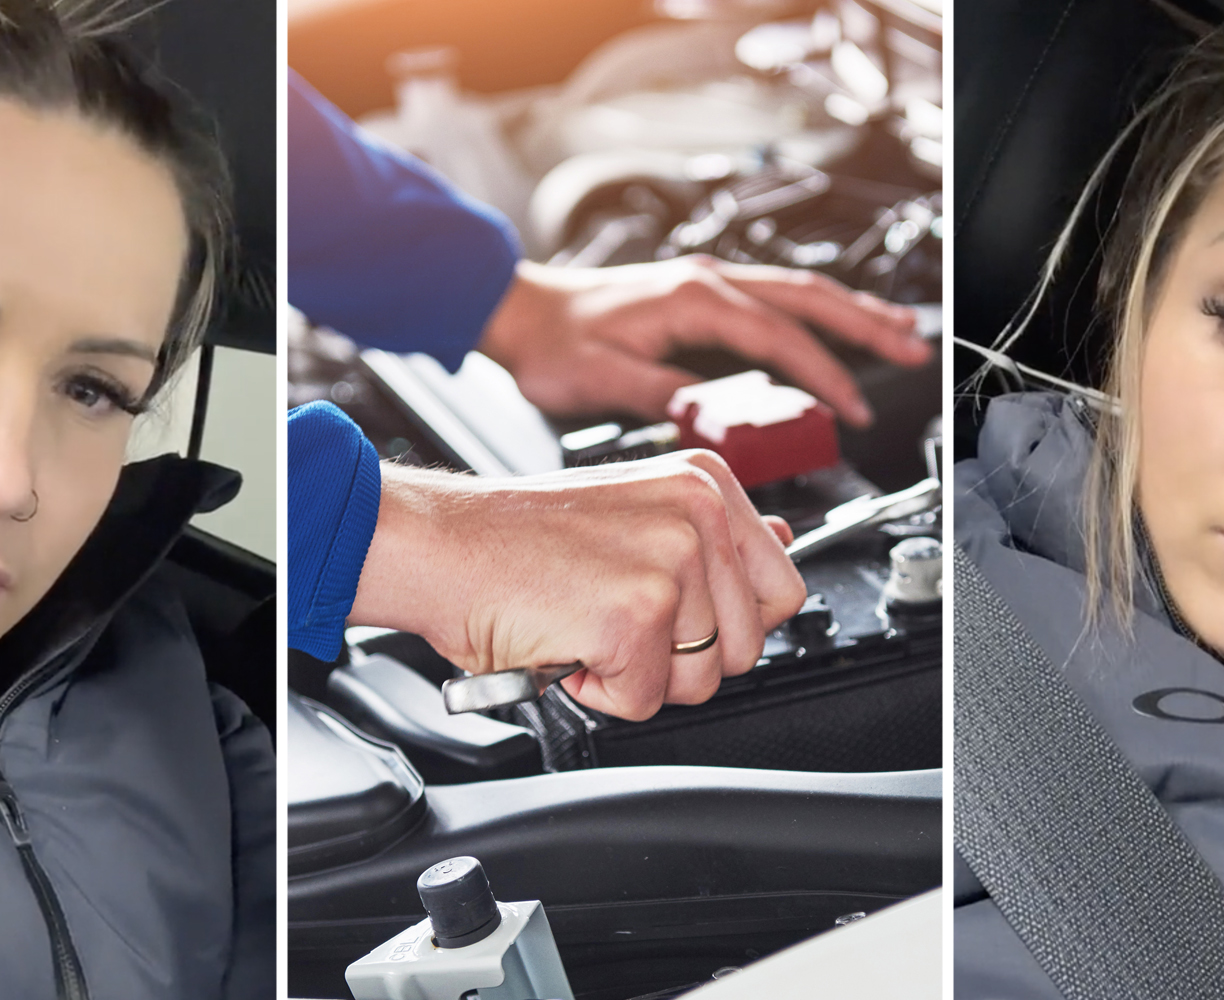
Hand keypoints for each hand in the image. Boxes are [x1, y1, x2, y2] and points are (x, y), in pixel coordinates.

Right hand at [348, 450, 805, 720]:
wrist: (438, 545)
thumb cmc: (516, 539)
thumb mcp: (634, 513)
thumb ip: (715, 536)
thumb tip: (785, 541)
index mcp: (705, 483)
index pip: (782, 588)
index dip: (725, 625)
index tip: (675, 616)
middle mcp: (699, 513)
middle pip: (747, 647)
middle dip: (680, 658)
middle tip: (613, 619)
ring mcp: (672, 562)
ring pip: (699, 682)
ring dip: (636, 676)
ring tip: (585, 624)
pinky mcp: (635, 615)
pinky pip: (642, 701)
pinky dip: (597, 691)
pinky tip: (565, 641)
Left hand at [476, 256, 929, 428]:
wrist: (521, 312)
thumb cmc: (553, 344)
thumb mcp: (600, 380)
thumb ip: (661, 395)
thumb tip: (710, 415)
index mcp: (692, 301)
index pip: (779, 338)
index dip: (822, 375)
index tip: (851, 410)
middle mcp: (706, 283)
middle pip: (808, 297)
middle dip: (866, 324)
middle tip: (913, 349)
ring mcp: (707, 285)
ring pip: (797, 290)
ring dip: (850, 312)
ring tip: (899, 332)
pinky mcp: (701, 296)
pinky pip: (775, 298)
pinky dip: (815, 312)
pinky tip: (834, 327)